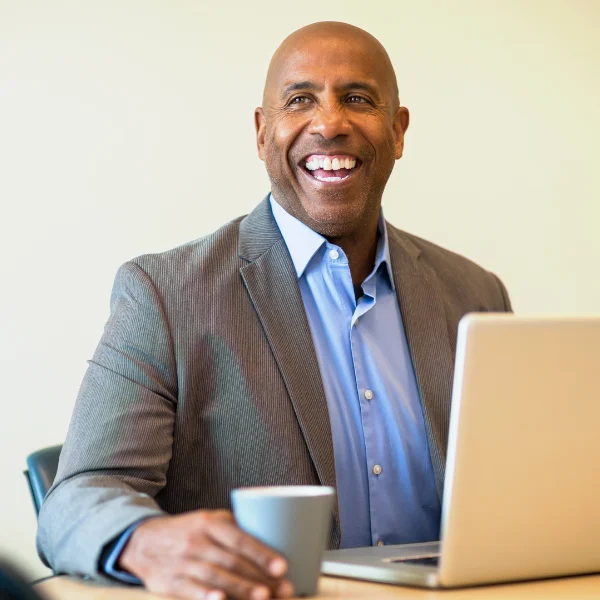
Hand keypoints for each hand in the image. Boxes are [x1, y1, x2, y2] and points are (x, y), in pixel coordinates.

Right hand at [118, 510, 293, 599]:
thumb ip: (234, 529)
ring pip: (217, 578)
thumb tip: (272, 541)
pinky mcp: (172, 583)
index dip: (262, 553)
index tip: (283, 566)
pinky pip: (192, 591)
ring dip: (243, 589)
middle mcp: (197, 541)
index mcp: (209, 523)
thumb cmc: (188, 531)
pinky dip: (207, 597)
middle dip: (261, 577)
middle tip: (284, 589)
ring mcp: (183, 563)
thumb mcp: (208, 520)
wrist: (143, 541)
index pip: (239, 539)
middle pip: (233, 561)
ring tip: (265, 597)